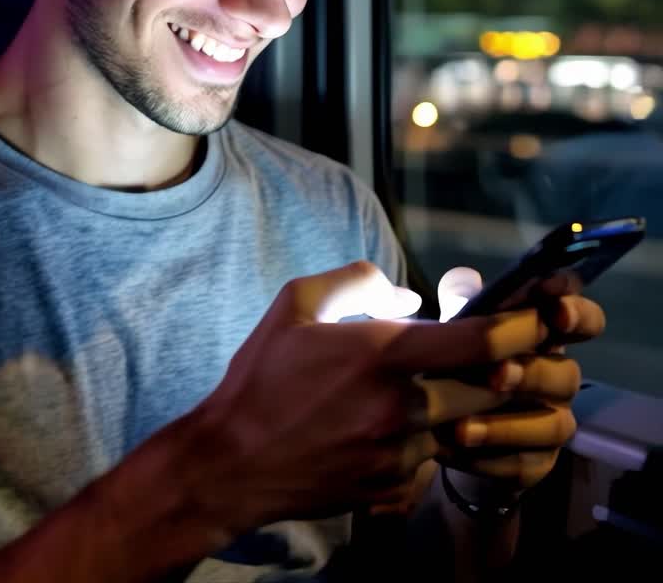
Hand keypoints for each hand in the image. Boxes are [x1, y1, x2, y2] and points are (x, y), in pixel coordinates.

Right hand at [150, 262, 553, 536]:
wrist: (232, 464)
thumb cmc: (262, 377)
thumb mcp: (296, 303)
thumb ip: (355, 280)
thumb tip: (406, 294)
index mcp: (381, 354)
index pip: (478, 340)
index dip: (519, 326)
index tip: (535, 316)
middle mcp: (402, 406)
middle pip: (491, 388)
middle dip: (504, 368)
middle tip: (501, 352)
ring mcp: (401, 453)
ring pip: (466, 425)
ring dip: (467, 406)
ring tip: (440, 388)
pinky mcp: (394, 487)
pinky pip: (434, 458)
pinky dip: (430, 439)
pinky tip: (395, 426)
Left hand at [434, 267, 605, 490]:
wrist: (449, 428)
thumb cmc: (463, 363)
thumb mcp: (459, 329)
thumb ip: (466, 304)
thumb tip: (466, 280)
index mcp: (548, 338)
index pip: (585, 321)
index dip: (578, 314)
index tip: (556, 311)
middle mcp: (560, 379)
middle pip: (569, 375)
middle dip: (533, 373)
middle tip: (496, 373)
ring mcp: (554, 422)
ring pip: (552, 425)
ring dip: (506, 425)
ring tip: (460, 426)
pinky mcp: (538, 464)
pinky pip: (525, 464)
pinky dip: (488, 458)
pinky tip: (454, 449)